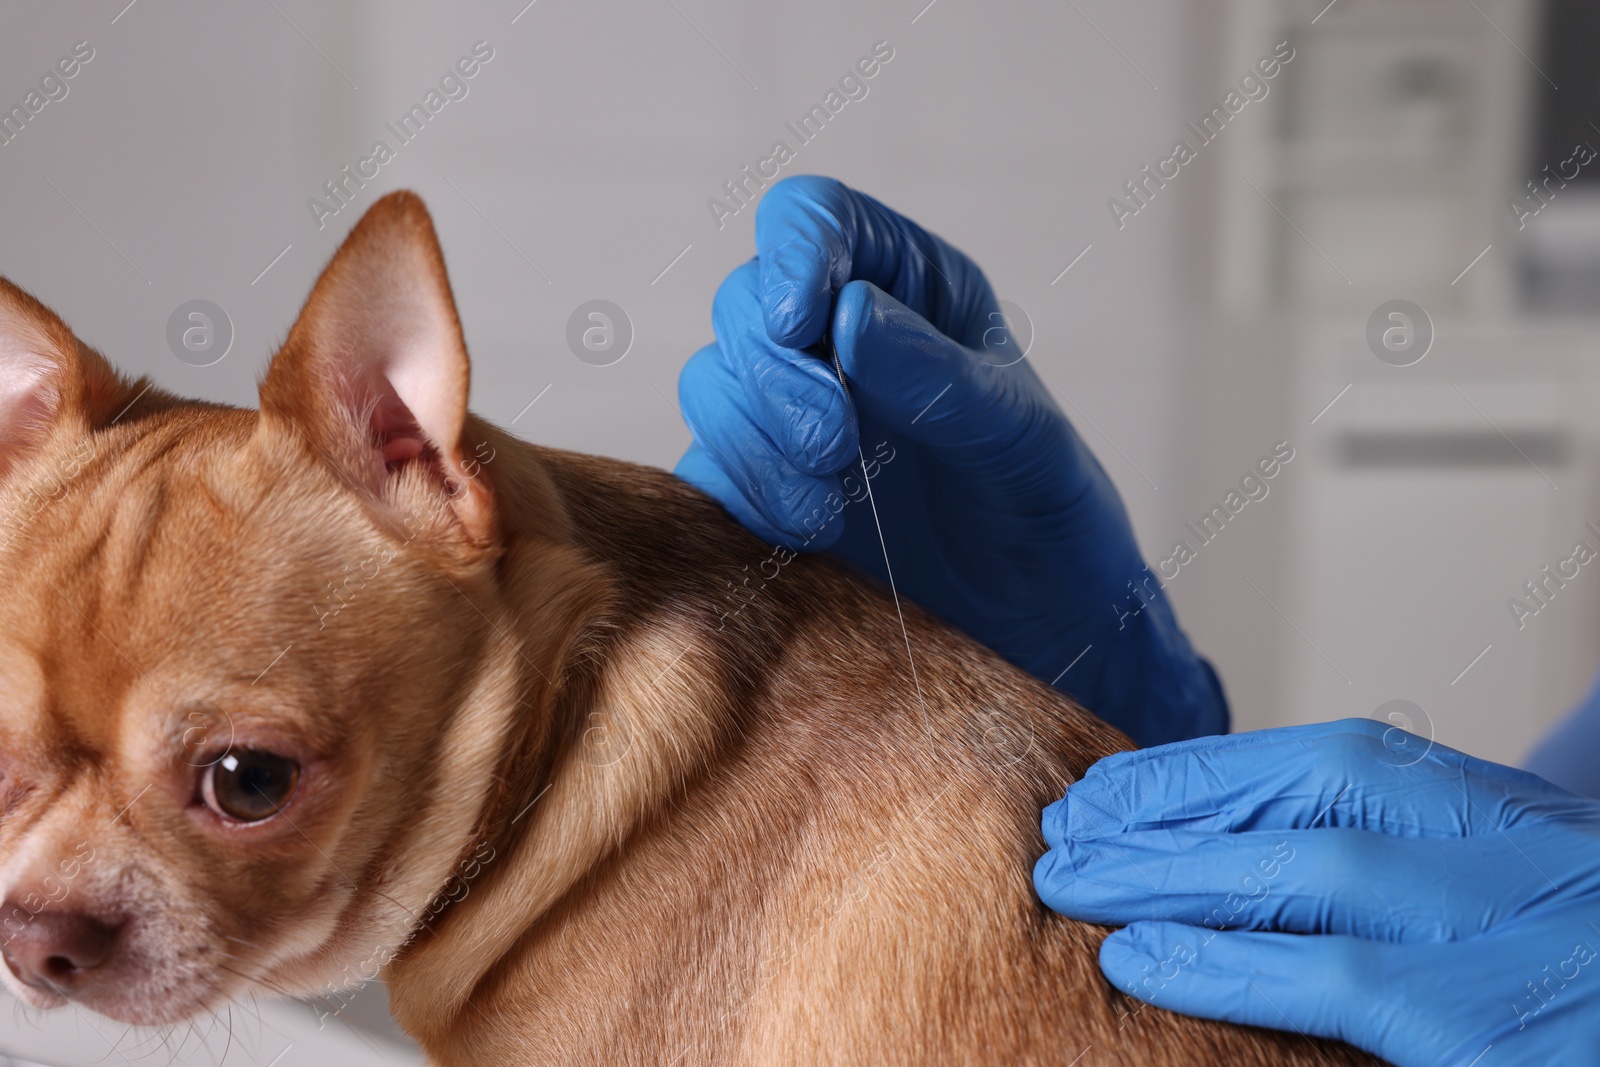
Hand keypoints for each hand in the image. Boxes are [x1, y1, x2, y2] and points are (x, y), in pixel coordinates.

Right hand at [674, 175, 1223, 744]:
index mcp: (911, 290)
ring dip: (755, 438)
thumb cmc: (1050, 518)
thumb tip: (852, 313)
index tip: (801, 323)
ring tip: (831, 503)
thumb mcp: (1022, 441)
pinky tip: (807, 533)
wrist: (1040, 634)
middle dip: (777, 371)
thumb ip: (941, 377)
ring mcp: (793, 417)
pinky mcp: (762, 493)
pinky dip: (742, 494)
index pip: (819, 219)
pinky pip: (706, 469)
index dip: (793, 251)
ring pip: (713, 380)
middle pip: (749, 302)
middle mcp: (840, 341)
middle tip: (839, 444)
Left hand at [1034, 718, 1599, 1066]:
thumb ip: (1375, 841)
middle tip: (1059, 843)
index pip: (1314, 763)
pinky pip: (1349, 993)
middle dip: (1164, 826)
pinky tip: (1146, 960)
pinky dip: (1239, 970)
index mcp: (1484, 805)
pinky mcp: (1494, 1034)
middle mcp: (1498, 852)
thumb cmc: (1558, 938)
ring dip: (1177, 882)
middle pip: (1298, 817)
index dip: (1191, 775)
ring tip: (1075, 889)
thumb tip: (1213, 837)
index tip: (1096, 792)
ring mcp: (1505, 940)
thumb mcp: (1479, 865)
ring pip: (1311, 884)